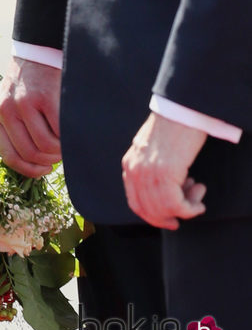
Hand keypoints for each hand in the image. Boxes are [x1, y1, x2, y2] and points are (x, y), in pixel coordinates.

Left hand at [0, 57, 61, 176]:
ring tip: (67, 141)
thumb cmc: (32, 81)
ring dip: (60, 150)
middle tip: (61, 154)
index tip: (45, 170)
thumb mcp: (14, 101)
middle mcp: (6, 110)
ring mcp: (24, 104)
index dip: (30, 169)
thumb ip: (18, 126)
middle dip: (49, 160)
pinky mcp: (44, 97)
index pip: (9, 155)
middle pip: (29, 153)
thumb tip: (37, 160)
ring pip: (44, 146)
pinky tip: (72, 130)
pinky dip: (68, 137)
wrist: (39, 48)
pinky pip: (59, 131)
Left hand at [122, 113, 206, 229]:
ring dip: (185, 209)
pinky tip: (200, 199)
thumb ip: (151, 168)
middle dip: (169, 218)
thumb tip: (165, 192)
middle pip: (148, 211)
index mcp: (129, 165)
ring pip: (163, 210)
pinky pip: (176, 205)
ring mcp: (147, 173)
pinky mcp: (165, 173)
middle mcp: (134, 171)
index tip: (170, 220)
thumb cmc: (173, 127)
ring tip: (198, 194)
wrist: (180, 109)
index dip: (153, 216)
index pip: (135, 202)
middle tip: (188, 212)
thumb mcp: (153, 150)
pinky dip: (190, 208)